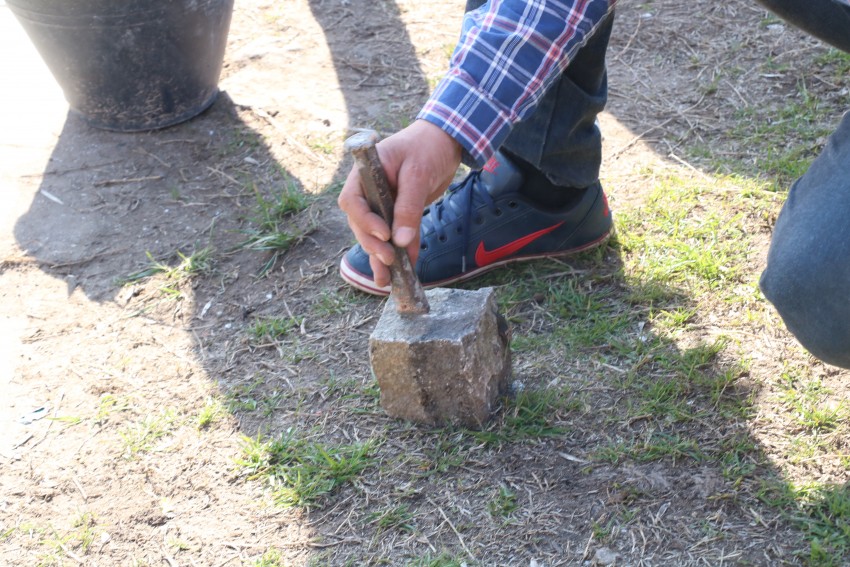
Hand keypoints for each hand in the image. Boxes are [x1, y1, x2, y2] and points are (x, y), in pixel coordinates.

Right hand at [338, 120, 461, 287]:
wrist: (446, 139)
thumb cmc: (427, 147)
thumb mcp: (418, 174)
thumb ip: (408, 207)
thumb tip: (400, 241)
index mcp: (366, 173)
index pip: (352, 201)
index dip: (364, 221)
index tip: (383, 235)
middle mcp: (370, 191)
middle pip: (361, 223)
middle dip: (373, 244)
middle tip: (389, 259)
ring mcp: (384, 203)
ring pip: (376, 235)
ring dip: (381, 257)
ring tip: (386, 281)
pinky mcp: (400, 213)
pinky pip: (397, 236)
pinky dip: (402, 253)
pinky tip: (405, 270)